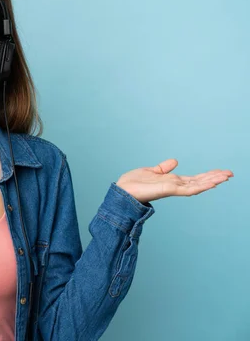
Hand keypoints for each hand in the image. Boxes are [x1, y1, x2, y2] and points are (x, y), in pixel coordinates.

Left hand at [115, 158, 233, 203]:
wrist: (122, 191)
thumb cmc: (133, 183)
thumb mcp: (151, 171)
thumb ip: (164, 168)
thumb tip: (175, 161)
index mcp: (172, 181)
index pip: (194, 178)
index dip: (207, 175)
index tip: (220, 172)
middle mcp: (174, 186)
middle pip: (199, 181)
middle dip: (214, 178)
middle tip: (230, 173)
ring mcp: (172, 189)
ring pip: (197, 185)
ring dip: (211, 181)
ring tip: (226, 177)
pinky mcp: (168, 190)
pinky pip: (187, 189)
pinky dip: (199, 186)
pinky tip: (210, 183)